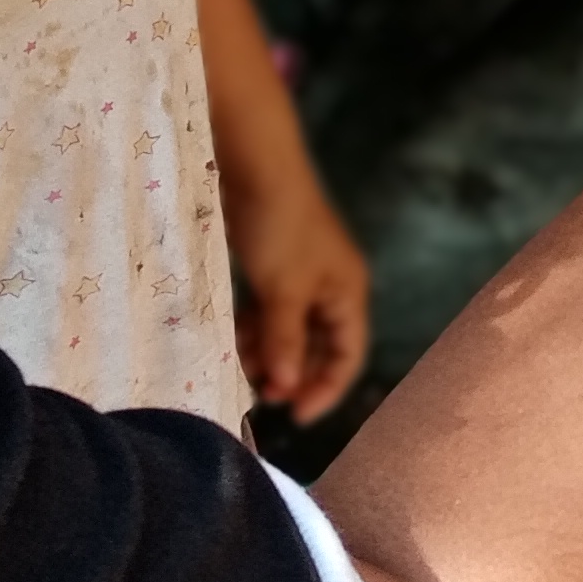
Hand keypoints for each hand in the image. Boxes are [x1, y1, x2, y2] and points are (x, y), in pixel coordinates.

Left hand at [230, 175, 372, 425]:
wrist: (254, 166)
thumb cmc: (279, 228)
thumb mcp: (283, 290)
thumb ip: (285, 340)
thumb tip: (284, 386)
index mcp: (347, 292)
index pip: (348, 355)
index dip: (326, 388)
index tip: (293, 416)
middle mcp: (330, 287)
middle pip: (318, 346)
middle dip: (292, 372)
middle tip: (260, 394)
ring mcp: (301, 276)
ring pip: (289, 330)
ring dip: (269, 353)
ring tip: (240, 368)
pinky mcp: (273, 266)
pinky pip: (269, 312)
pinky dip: (255, 329)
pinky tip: (234, 342)